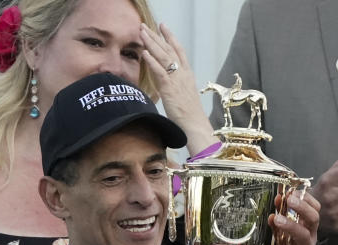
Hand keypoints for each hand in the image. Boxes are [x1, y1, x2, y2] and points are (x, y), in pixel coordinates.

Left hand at [140, 23, 216, 153]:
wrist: (195, 125)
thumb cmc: (188, 115)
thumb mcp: (181, 95)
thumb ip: (171, 85)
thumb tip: (161, 80)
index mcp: (187, 75)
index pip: (179, 51)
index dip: (170, 37)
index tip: (163, 27)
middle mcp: (183, 74)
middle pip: (169, 50)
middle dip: (157, 36)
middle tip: (146, 25)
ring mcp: (177, 80)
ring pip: (164, 57)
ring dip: (152, 43)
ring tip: (142, 32)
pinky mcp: (170, 89)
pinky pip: (160, 72)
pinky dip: (152, 61)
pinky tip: (145, 53)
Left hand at [258, 190, 320, 244]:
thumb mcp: (284, 233)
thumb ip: (280, 218)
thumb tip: (277, 199)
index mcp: (307, 227)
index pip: (315, 209)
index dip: (307, 199)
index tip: (295, 191)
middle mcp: (310, 237)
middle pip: (314, 218)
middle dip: (302, 208)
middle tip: (289, 200)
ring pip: (304, 236)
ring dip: (291, 226)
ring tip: (276, 219)